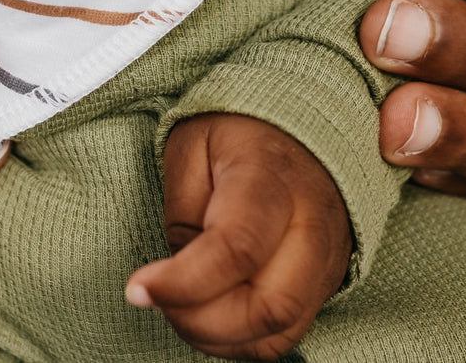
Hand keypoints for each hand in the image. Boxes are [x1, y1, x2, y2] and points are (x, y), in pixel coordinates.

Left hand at [130, 114, 350, 360]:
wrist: (300, 124)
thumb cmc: (239, 131)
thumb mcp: (191, 147)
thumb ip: (183, 212)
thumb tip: (176, 278)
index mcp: (272, 177)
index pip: (238, 248)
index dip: (182, 282)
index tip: (138, 288)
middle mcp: (312, 221)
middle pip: (270, 305)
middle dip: (202, 322)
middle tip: (161, 298)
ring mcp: (327, 256)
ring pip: (280, 331)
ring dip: (219, 338)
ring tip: (184, 304)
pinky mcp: (327, 280)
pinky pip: (287, 334)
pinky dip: (242, 340)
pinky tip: (213, 313)